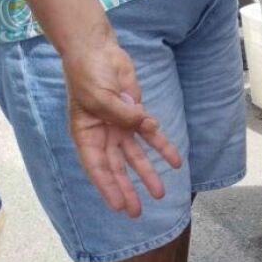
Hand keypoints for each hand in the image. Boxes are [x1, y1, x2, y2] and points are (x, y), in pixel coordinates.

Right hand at [61, 30, 182, 217]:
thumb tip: (144, 125)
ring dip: (148, 173)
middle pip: (117, 167)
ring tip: (160, 193)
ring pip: (136, 156)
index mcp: (86, 134)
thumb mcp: (99, 96)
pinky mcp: (136, 114)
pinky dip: (163, 147)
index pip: (97, 167)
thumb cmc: (89, 74)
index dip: (108, 188)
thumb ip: (122, 114)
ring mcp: (120, 126)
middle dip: (127, 189)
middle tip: (137, 212)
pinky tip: (176, 161)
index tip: (119, 206)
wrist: (98, 50)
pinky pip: (151, 134)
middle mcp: (103, 135)